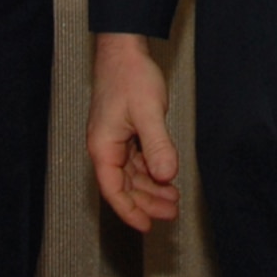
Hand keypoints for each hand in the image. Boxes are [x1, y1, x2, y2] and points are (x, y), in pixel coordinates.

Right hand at [87, 33, 180, 231]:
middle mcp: (105, 147)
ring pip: (132, 175)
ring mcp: (114, 140)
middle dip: (147, 202)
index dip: (130, 211)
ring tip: (174, 198)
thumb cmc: (129, 76)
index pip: (114, 190)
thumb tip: (166, 175)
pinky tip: (166, 175)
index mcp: (103, 147)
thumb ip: (157, 145)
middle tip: (172, 212)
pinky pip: (136, 160)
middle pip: (124, 186)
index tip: (147, 226)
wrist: (124, 49)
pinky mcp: (124, 132)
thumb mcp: (148, 112)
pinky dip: (151, 171)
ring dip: (151, 188)